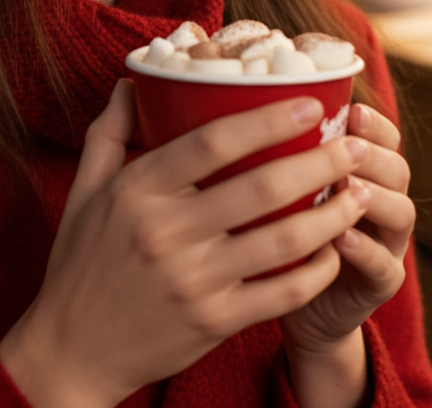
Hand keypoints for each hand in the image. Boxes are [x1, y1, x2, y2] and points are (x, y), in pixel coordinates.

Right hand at [0, 80, 370, 407]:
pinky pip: (281, 293)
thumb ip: (110, 130)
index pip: (211, 142)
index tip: (310, 104)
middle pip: (260, 187)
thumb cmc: (80, 261)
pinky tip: (335, 251)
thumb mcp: (84, 189)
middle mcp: (168, 232)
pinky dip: (317, 271)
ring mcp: (194, 281)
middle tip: (354, 145)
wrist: (72, 350)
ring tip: (359, 193)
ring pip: (282, 241)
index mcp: (138, 190)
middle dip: (320, 163)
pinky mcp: (214, 322)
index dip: (267, 120)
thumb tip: (132, 82)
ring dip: (331, 215)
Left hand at [280, 103, 414, 357]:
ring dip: (375, 196)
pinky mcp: (381, 284)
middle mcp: (381, 201)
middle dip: (373, 154)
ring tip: (344, 186)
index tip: (351, 111)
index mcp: (360, 170)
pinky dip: (366, 250)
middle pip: (397, 168)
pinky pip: (384, 266)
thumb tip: (237, 104)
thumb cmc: (272, 226)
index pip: (382, 137)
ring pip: (401, 212)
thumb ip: (272, 150)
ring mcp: (386, 243)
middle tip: (346, 147)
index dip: (373, 123)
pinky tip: (340, 238)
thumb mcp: (273, 183)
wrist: (285, 300)